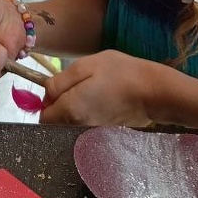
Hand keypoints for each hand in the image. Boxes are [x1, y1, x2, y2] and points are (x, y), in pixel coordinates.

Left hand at [39, 50, 157, 127]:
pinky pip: (87, 122)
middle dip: (60, 103)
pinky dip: (89, 112)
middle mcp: (78, 126)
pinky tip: (103, 98)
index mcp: (70, 110)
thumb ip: (60, 81)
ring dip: (74, 106)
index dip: (46, 100)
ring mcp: (92, 131)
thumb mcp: (85, 66)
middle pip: (56, 120)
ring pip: (71, 121)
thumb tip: (46, 93)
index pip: (43, 115)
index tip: (60, 85)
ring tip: (93, 88)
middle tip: (79, 83)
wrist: (154, 92)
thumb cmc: (119, 73)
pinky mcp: (104, 131)